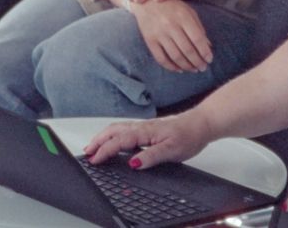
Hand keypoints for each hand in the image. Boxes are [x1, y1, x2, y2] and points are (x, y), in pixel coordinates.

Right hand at [83, 112, 211, 168]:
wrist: (200, 123)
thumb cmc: (188, 134)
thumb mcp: (171, 150)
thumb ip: (151, 156)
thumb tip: (133, 164)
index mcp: (144, 131)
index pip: (118, 141)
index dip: (104, 151)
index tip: (94, 160)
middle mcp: (140, 126)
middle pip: (112, 131)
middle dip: (97, 141)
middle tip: (87, 153)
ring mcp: (143, 126)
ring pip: (116, 129)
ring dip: (103, 137)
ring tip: (93, 147)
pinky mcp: (147, 128)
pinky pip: (124, 130)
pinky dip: (112, 135)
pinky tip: (113, 142)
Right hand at [132, 0, 211, 71]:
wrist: (146, 1)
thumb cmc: (171, 6)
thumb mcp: (188, 11)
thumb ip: (198, 28)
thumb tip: (208, 46)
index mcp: (183, 17)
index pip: (197, 39)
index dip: (205, 52)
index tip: (209, 60)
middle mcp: (170, 25)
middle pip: (187, 50)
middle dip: (197, 62)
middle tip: (203, 68)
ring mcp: (159, 34)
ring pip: (175, 56)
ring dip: (187, 66)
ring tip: (194, 69)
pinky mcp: (149, 40)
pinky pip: (160, 58)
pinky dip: (171, 67)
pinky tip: (179, 69)